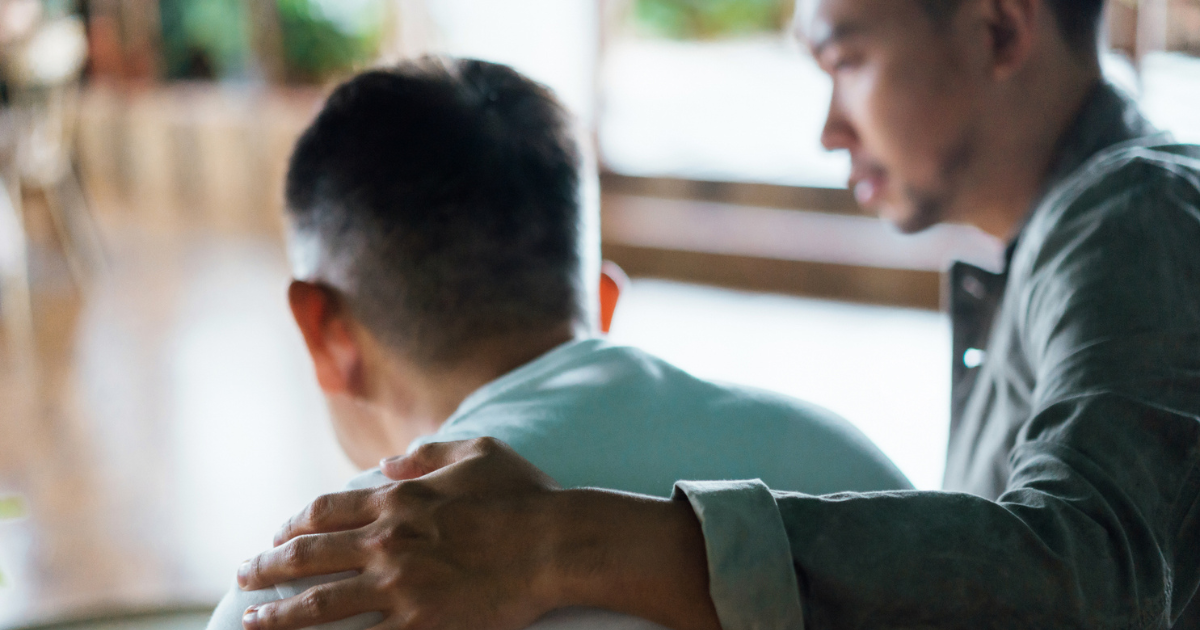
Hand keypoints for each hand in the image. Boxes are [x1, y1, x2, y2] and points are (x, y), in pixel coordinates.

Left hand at [238, 437, 719, 629]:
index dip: (295, 523)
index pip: (326, 511)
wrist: (556, 544)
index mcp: (398, 499)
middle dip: (268, 566)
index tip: (279, 533)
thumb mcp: (477, 452)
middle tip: (245, 575)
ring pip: (319, 603)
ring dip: (277, 613)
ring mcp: (399, 587)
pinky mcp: (419, 624)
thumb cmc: (524, 496)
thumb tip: (390, 465)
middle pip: (309, 555)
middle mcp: (387, 541)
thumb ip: (427, 455)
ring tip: (252, 621)